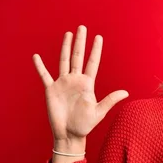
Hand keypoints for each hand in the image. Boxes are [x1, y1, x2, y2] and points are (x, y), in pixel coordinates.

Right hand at [32, 25, 128, 140]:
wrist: (69, 135)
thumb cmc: (85, 125)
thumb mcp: (99, 112)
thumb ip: (110, 100)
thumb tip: (126, 92)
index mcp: (87, 84)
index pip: (92, 63)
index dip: (95, 50)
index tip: (99, 37)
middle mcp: (75, 80)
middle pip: (78, 56)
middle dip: (80, 42)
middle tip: (82, 27)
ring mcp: (63, 84)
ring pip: (64, 61)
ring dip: (65, 47)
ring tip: (68, 34)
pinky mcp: (51, 90)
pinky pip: (45, 75)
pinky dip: (40, 66)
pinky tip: (36, 56)